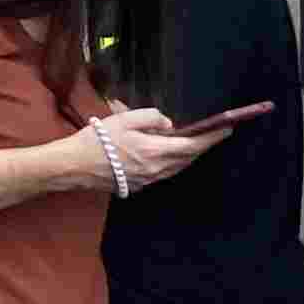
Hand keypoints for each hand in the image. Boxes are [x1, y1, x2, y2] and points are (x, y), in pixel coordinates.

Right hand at [92, 105, 238, 192]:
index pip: (193, 145)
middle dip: (203, 146)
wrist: (75, 166)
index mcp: (156, 151)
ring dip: (190, 155)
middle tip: (213, 133)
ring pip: (178, 167)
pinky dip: (174, 161)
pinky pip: (165, 172)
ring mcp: (149, 180)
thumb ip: (151, 117)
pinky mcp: (140, 185)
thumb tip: (169, 125)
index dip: (212, 138)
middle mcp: (158, 169)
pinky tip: (169, 153)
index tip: (227, 128)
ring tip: (194, 142)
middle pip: (189, 158)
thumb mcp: (124, 119)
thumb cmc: (98, 140)